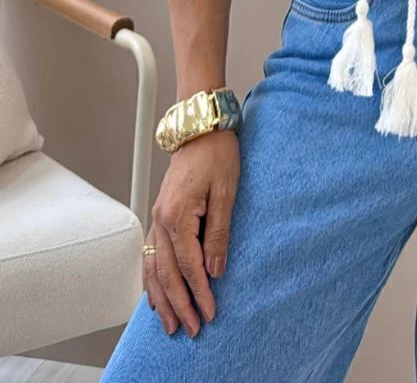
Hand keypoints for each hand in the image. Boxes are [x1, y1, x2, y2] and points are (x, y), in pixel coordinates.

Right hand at [144, 130, 239, 337]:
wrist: (200, 128)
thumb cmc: (217, 154)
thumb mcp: (226, 192)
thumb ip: (219, 232)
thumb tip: (215, 269)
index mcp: (178, 214)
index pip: (189, 265)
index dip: (200, 292)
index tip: (210, 313)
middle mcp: (161, 219)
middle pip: (167, 273)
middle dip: (179, 304)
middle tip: (191, 329)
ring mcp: (157, 217)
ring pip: (153, 267)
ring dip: (161, 297)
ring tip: (169, 323)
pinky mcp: (160, 214)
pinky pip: (150, 253)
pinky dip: (151, 277)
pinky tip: (154, 294)